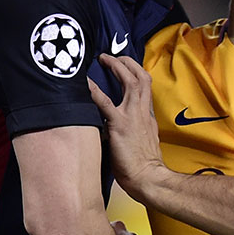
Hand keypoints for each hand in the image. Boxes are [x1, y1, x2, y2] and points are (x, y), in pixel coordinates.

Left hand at [88, 54, 164, 199]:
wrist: (149, 178)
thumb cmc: (145, 166)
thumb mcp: (144, 141)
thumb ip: (136, 129)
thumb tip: (123, 126)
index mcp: (147, 116)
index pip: (145, 87)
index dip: (135, 73)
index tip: (125, 66)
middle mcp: (142, 111)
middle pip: (141, 77)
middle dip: (128, 63)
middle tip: (113, 56)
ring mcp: (132, 116)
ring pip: (130, 82)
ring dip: (117, 67)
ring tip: (104, 59)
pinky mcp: (119, 125)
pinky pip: (105, 103)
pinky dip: (94, 91)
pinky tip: (84, 83)